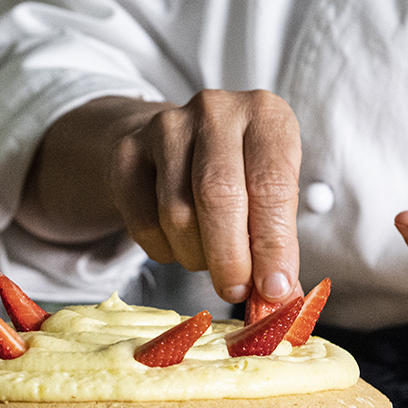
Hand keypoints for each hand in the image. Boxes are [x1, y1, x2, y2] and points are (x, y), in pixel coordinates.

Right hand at [25, 91, 302, 303]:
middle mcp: (216, 110)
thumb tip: (280, 298)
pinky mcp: (127, 151)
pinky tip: (179, 245)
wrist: (175, 142)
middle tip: (235, 291)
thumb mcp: (270, 194)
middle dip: (230, 257)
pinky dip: (165, 251)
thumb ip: (278, 241)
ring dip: (197, 256)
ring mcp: (166, 126)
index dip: (274, 244)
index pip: (272, 185)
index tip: (274, 288)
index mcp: (266, 114)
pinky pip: (144, 222)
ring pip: (178, 214)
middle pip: (219, 197)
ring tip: (209, 260)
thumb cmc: (239, 173)